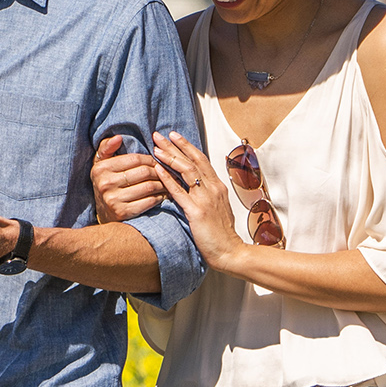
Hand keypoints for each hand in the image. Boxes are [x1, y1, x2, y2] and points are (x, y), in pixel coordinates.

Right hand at [91, 134, 164, 223]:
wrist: (102, 212)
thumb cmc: (106, 181)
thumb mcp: (102, 163)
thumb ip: (107, 147)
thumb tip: (118, 138)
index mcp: (101, 168)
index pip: (135, 159)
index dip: (151, 159)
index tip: (158, 160)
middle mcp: (105, 184)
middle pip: (144, 172)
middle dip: (160, 171)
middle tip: (169, 171)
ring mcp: (113, 200)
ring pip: (149, 187)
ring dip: (163, 184)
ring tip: (169, 181)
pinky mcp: (123, 213)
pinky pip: (148, 202)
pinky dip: (160, 197)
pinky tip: (164, 194)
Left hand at [149, 131, 250, 264]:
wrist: (230, 252)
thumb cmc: (222, 234)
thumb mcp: (219, 208)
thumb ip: (209, 195)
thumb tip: (197, 186)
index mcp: (218, 187)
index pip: (201, 159)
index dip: (187, 146)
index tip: (174, 136)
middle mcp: (213, 189)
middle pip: (193, 160)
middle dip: (175, 146)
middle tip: (159, 135)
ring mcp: (205, 199)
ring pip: (186, 171)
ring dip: (170, 157)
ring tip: (155, 148)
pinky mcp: (197, 212)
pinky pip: (179, 191)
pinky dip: (167, 179)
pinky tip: (157, 169)